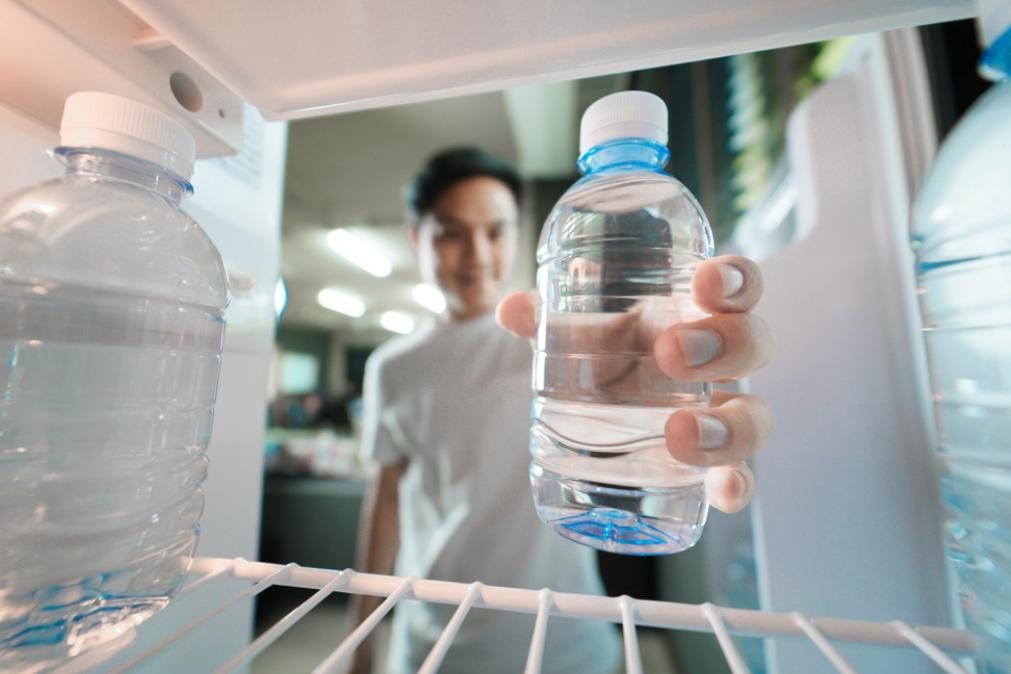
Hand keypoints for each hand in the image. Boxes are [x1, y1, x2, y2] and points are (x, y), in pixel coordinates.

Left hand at [497, 255, 773, 513]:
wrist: (608, 417)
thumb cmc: (607, 359)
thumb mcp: (579, 337)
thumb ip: (550, 322)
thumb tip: (511, 309)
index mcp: (695, 315)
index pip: (735, 287)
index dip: (733, 279)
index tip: (706, 282)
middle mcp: (721, 363)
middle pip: (752, 344)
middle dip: (723, 344)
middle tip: (670, 353)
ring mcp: (723, 414)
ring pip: (754, 415)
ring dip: (727, 424)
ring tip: (679, 432)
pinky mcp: (715, 465)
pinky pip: (740, 476)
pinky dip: (737, 486)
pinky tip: (725, 494)